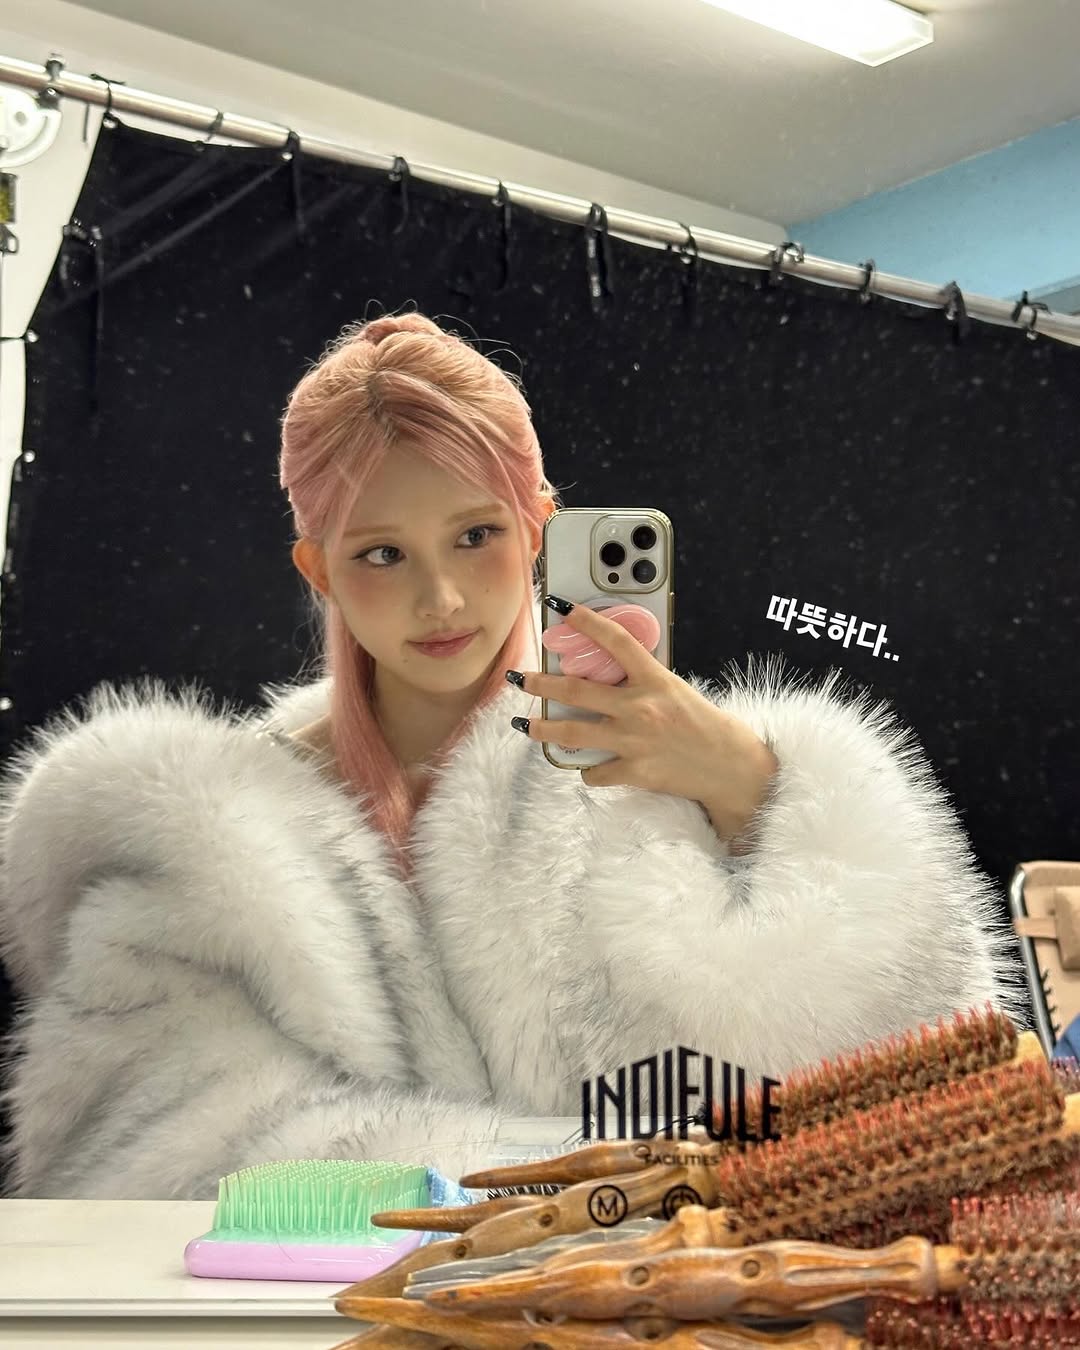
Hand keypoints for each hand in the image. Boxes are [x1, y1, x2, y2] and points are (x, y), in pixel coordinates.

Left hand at [508, 600, 778, 847]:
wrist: (726, 765)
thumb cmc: (701, 723)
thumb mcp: (674, 688)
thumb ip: (642, 679)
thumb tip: (607, 668)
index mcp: (654, 679)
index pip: (616, 640)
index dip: (586, 621)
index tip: (560, 608)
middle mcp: (640, 708)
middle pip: (576, 690)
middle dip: (540, 683)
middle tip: (519, 678)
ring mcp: (633, 741)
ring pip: (573, 734)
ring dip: (542, 728)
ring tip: (523, 723)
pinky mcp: (634, 771)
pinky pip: (595, 771)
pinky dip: (587, 769)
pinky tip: (585, 766)